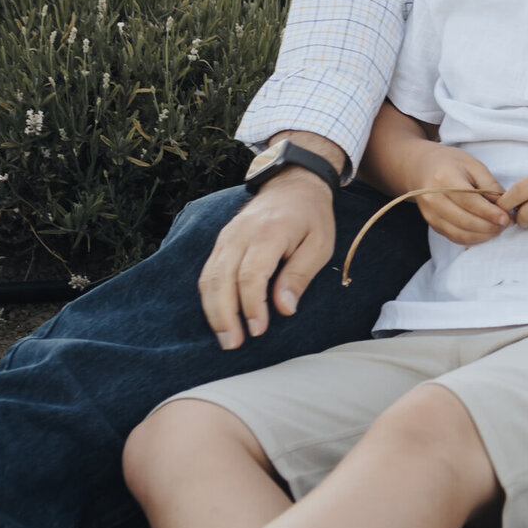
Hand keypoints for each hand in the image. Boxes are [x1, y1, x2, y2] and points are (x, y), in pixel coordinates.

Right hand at [199, 169, 334, 348]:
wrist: (294, 183)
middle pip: (222, 279)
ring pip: (209, 277)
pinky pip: (208, 272)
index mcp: (269, 232)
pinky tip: (218, 316)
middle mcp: (241, 234)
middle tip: (234, 344)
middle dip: (225, 315)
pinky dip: (209, 297)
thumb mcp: (320, 244)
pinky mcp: (221, 242)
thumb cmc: (311, 217)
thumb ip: (299, 275)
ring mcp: (227, 237)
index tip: (258, 329)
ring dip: (213, 310)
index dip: (251, 305)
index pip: (251, 274)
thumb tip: (284, 308)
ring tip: (225, 338)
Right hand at [409, 145, 509, 245]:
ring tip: (498, 229)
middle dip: (489, 226)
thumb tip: (504, 206)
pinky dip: (472, 238)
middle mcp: (433, 199)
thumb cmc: (451, 163)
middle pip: (464, 220)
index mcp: (444, 179)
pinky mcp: (432, 224)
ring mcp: (430, 214)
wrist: (422, 167)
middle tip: (506, 224)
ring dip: (483, 235)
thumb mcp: (473, 165)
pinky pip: (454, 237)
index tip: (506, 218)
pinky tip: (485, 233)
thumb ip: (489, 185)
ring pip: (460, 233)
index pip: (469, 201)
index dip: (488, 213)